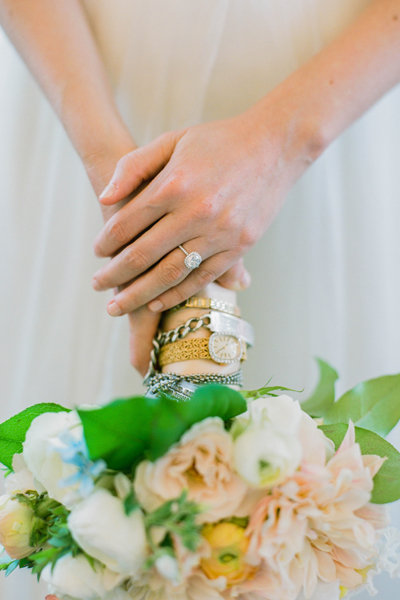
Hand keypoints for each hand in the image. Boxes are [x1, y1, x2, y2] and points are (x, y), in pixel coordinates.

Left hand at [91, 98, 315, 316]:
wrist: (275, 146)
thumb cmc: (219, 141)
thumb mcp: (173, 140)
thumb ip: (134, 166)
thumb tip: (105, 198)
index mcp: (175, 183)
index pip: (128, 222)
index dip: (107, 241)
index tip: (97, 253)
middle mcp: (196, 211)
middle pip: (143, 254)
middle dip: (115, 274)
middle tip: (97, 286)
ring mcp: (220, 232)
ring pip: (171, 273)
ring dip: (140, 294)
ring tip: (118, 306)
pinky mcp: (239, 246)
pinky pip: (203, 278)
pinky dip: (177, 294)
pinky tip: (157, 302)